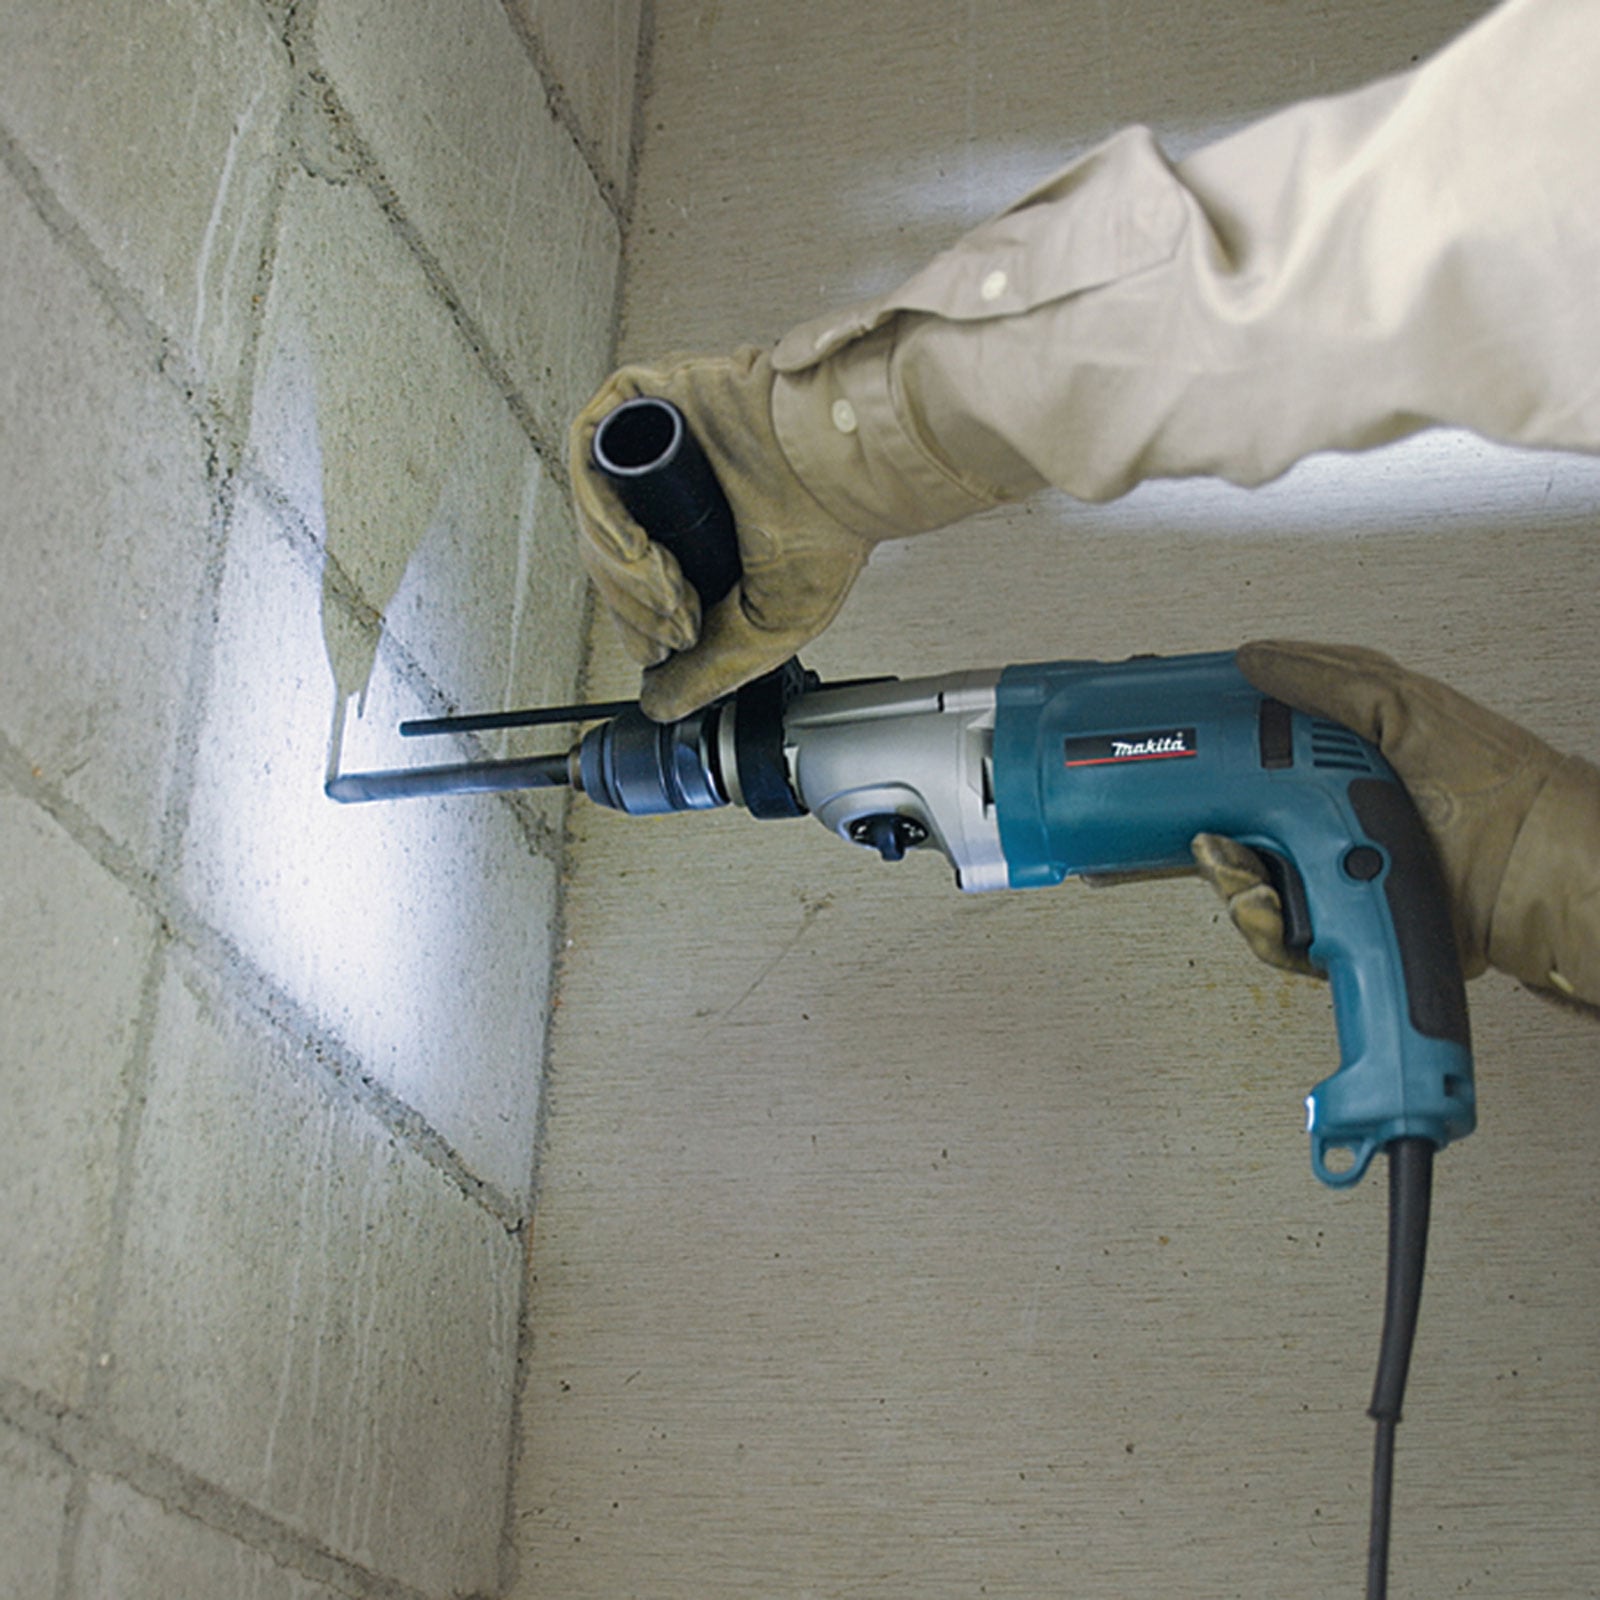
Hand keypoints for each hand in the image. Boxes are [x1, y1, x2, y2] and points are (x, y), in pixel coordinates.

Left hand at [570, 348, 871, 720]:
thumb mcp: (764, 631)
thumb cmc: (831, 532)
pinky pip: (590, 455)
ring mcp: (660, 445)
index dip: (640, 622)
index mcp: (701, 537)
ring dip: (620, 569)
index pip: (634, 585)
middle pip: (609, 553)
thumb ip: (707, 672)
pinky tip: (637, 548)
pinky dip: (601, 510)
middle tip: (676, 621)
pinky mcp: (648, 400)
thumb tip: (659, 704)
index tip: (668, 644)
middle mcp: (675, 491)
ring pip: (595, 512)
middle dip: (634, 603)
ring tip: (666, 590)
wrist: (845, 470)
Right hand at [1194, 641, 1576, 994]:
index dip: (1205, 762)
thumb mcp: (1406, 710)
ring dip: (1240, 888)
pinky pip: (1278, 935)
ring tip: (1257, 881)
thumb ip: (1329, 681)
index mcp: (1342, 756)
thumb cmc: (1494, 790)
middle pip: (1234, 826)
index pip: (1250, 754)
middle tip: (1208, 835)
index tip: (1166, 765)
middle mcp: (1333, 813)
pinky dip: (1270, 930)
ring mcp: (1335, 872)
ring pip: (1248, 884)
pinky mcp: (1342, 926)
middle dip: (1210, 839)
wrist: (1539, 883)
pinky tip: (1285, 914)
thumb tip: (1256, 658)